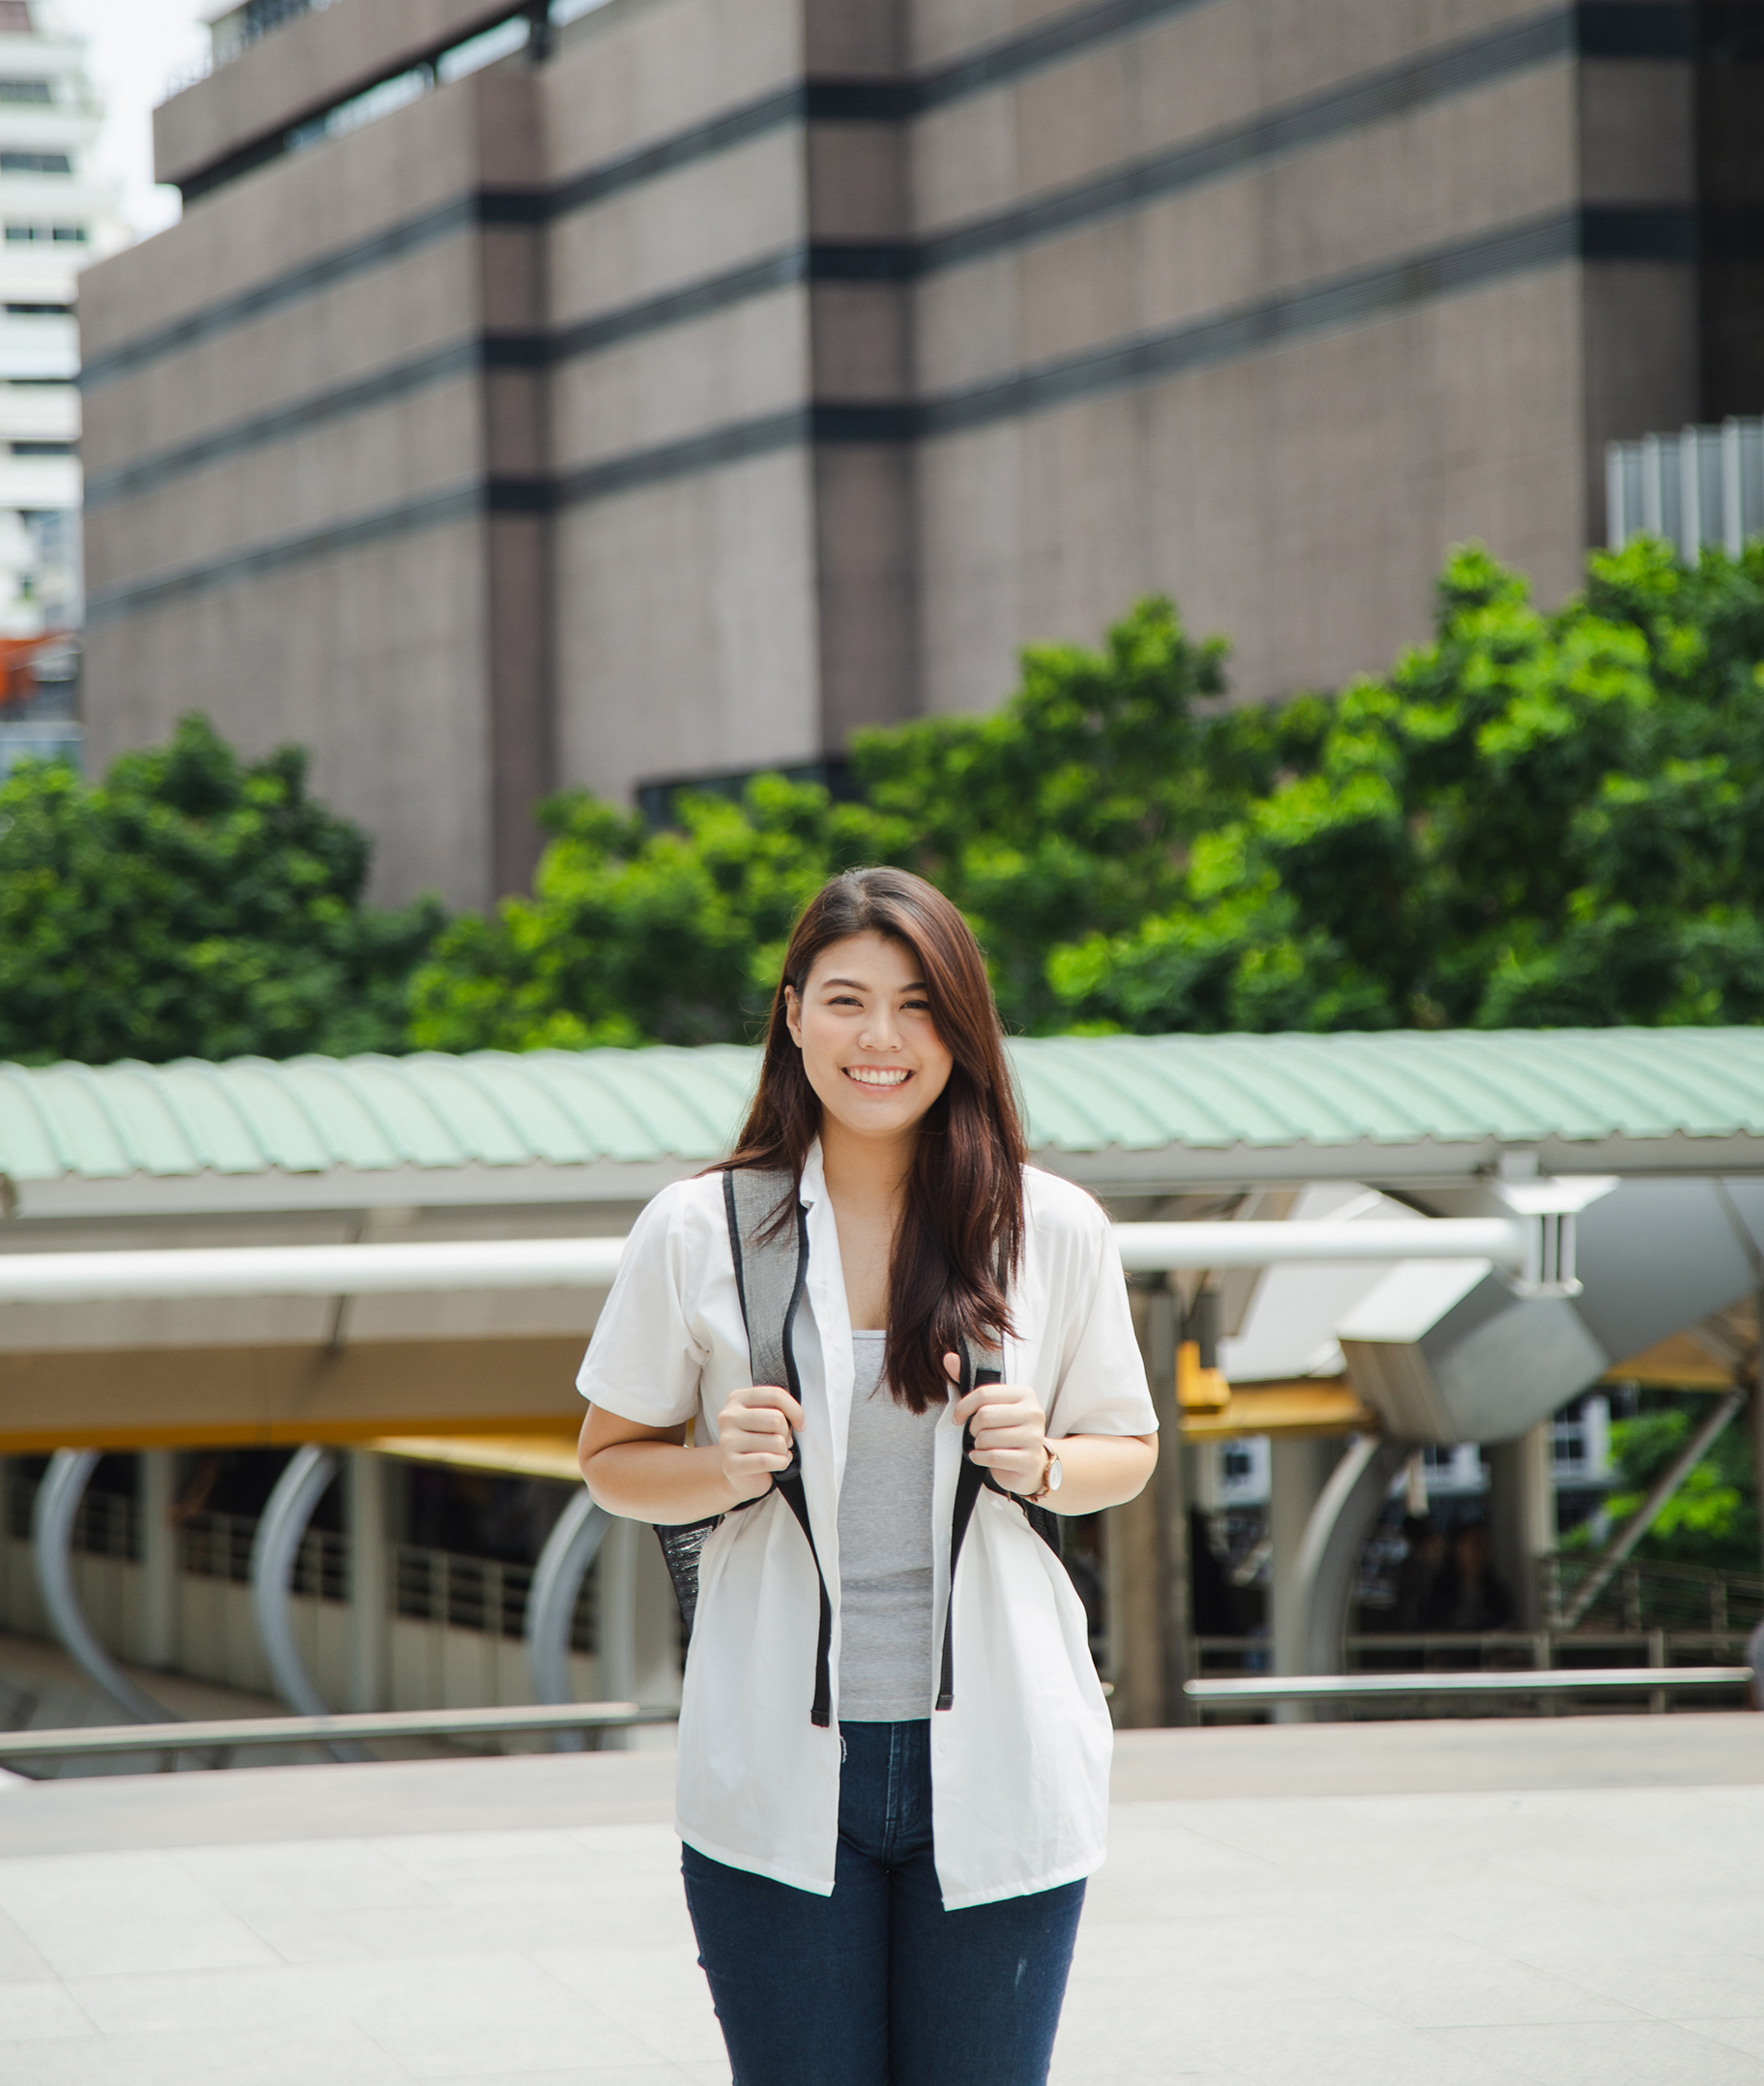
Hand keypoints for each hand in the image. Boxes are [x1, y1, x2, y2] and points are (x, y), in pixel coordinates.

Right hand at [715, 1383, 803, 1501]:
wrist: (740, 1473)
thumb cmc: (758, 1441)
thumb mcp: (767, 1418)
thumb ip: (780, 1410)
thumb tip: (798, 1421)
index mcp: (737, 1398)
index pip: (775, 1395)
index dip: (795, 1411)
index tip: (800, 1424)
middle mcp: (728, 1417)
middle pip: (776, 1419)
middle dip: (786, 1434)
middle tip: (781, 1442)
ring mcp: (727, 1441)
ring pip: (776, 1442)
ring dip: (783, 1451)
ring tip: (776, 1454)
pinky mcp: (730, 1464)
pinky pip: (767, 1461)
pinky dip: (780, 1464)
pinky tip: (776, 1465)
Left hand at [946, 1353, 1048, 1495]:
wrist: (1031, 1460)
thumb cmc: (1008, 1428)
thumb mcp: (992, 1404)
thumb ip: (968, 1380)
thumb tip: (949, 1358)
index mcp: (1024, 1394)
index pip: (984, 1394)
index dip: (964, 1407)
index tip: (958, 1417)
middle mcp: (1033, 1413)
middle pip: (985, 1416)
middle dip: (973, 1428)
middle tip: (977, 1432)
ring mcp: (1034, 1437)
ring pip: (987, 1438)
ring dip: (978, 1444)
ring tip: (985, 1444)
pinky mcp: (1029, 1460)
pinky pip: (993, 1457)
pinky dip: (980, 1457)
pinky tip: (983, 1456)